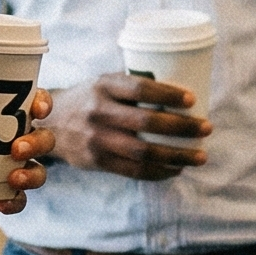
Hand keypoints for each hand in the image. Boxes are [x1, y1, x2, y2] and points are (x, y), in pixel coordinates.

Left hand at [0, 104, 53, 214]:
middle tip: (15, 149)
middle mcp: (19, 142)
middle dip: (36, 143)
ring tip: (12, 179)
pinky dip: (14, 202)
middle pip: (44, 140)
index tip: (38, 109)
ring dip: (31, 175)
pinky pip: (21, 200)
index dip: (43, 103)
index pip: (36, 104)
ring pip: (39, 171)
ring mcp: (17, 170)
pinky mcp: (10, 194)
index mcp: (8, 118)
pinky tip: (1, 203)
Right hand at [35, 73, 210, 182]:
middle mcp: (98, 111)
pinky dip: (159, 171)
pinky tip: (176, 168)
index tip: (192, 99)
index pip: (140, 88)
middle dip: (182, 127)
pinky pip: (134, 170)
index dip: (168, 94)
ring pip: (144, 151)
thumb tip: (180, 92)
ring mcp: (97, 138)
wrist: (49, 125)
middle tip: (206, 128)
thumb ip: (131, 87)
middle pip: (147, 121)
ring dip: (177, 155)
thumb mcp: (102, 83)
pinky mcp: (97, 161)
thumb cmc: (88, 100)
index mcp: (103, 85)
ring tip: (200, 155)